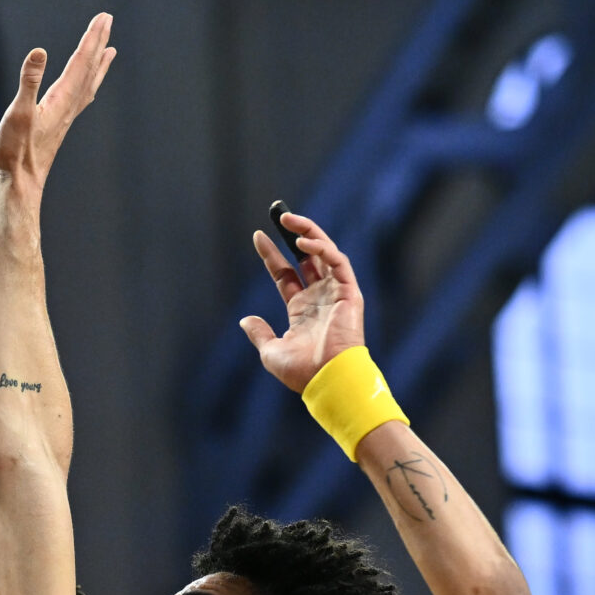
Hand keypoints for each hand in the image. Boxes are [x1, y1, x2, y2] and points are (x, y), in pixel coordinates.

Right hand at [0, 13, 116, 191]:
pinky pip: (81, 96)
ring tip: (110, 50)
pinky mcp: (60, 123)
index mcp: (62, 98)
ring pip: (89, 82)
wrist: (21, 182)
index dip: (92, 38)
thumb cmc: (16, 150)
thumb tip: (39, 51)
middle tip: (108, 20)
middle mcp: (70, 105)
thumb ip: (29, 81)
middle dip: (98, 42)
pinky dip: (88, 84)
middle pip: (89, 67)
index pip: (82, 61)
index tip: (103, 17)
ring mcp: (67, 115)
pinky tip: (87, 86)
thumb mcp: (19, 111)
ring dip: (98, 63)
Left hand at [238, 209, 366, 393]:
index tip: (258, 236)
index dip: (272, 254)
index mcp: (302, 309)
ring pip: (324, 252)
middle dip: (294, 234)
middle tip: (279, 214)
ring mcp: (335, 293)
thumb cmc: (302, 372)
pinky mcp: (349, 292)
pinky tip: (304, 242)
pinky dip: (323, 248)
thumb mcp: (271, 351)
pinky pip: (337, 262)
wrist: (327, 380)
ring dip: (308, 232)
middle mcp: (319, 297)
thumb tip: (245, 320)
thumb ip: (259, 333)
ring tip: (287, 219)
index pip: (286, 273)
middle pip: (307, 257)